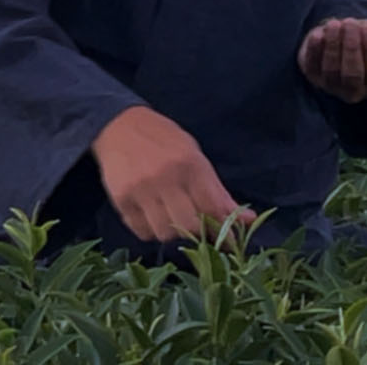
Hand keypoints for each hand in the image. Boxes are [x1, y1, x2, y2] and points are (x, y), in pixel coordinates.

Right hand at [89, 105, 254, 245]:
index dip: (225, 230)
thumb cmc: (163, 139)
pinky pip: (141, 231)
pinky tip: (153, 216)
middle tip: (198, 229)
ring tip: (172, 218)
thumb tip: (248, 220)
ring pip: (164, 233)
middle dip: (198, 233)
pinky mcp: (120, 199)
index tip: (229, 242)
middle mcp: (164, 177)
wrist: (117, 125)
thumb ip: (217, 191)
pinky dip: (151, 230)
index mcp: (188, 163)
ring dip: (172, 232)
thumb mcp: (194, 156)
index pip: (212, 208)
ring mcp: (140, 190)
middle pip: (188, 226)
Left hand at [298, 18, 366, 103]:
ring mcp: (331, 86)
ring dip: (333, 46)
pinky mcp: (312, 76)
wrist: (341, 35)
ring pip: (331, 71)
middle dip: (351, 47)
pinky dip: (313, 50)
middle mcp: (354, 91)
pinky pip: (311, 66)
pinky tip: (318, 34)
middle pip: (352, 75)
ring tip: (335, 24)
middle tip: (350, 23)